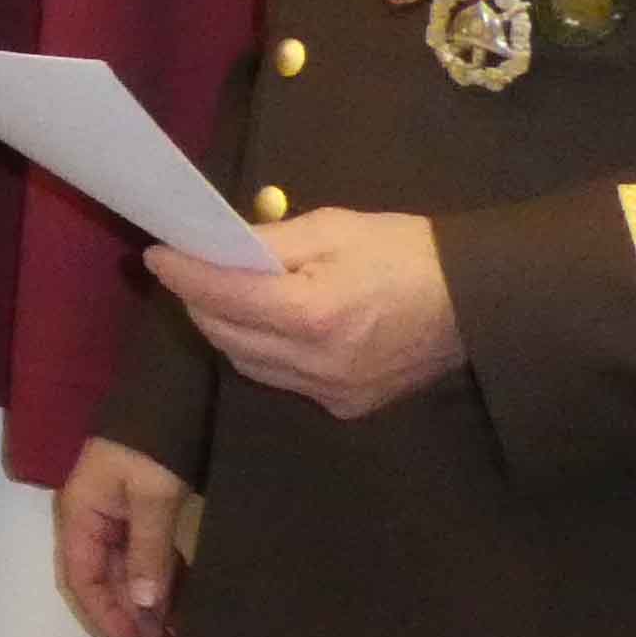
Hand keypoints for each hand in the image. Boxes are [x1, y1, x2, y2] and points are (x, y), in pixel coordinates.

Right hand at [52, 437, 186, 636]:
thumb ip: (147, 550)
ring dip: (148, 600)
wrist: (174, 387)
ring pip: (128, 569)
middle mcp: (94, 518)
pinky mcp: (143, 508)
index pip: (83, 576)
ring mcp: (118, 513)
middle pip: (105, 577)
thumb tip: (143, 604)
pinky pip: (149, 553)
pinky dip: (164, 578)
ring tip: (175, 633)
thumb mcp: (152, 495)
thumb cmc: (153, 441)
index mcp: (81, 513)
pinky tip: (183, 600)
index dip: (104, 614)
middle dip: (130, 614)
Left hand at [150, 209, 464, 419]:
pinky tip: (268, 326)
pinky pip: (281, 380)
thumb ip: (269, 244)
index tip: (158, 254)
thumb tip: (214, 248)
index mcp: (315, 313)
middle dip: (199, 302)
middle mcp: (318, 364)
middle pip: (226, 336)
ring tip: (224, 296)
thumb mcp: (334, 228)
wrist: (477, 302)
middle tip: (191, 270)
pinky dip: (263, 352)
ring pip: (248, 364)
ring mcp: (332, 393)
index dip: (183, 274)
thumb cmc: (407, 252)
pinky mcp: (346, 407)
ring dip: (227, 330)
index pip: (223, 297)